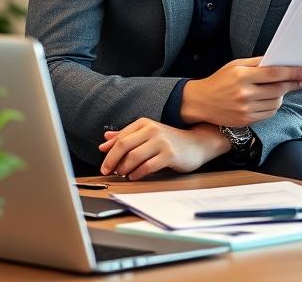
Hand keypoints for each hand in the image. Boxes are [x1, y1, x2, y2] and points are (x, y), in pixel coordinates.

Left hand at [98, 119, 228, 179]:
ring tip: (124, 174)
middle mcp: (152, 130)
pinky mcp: (169, 155)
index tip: (104, 166)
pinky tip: (135, 176)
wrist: (197, 144)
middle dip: (112, 162)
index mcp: (144, 124)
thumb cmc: (170, 141)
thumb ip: (127, 136)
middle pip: (123, 147)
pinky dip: (137, 174)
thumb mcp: (148, 135)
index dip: (108, 154)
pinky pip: (147, 167)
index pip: (120, 139)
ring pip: (133, 157)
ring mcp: (162, 142)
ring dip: (124, 169)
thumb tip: (105, 140)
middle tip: (108, 172)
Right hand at [181, 57, 301, 126]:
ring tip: (282, 89)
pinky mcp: (245, 121)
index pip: (274, 74)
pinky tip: (272, 100)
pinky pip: (268, 114)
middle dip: (292, 84)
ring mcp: (245, 109)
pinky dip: (274, 107)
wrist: (200, 102)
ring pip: (276, 103)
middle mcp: (244, 94)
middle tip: (299, 81)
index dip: (291, 73)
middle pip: (278, 90)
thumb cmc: (219, 81)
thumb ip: (257, 63)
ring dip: (283, 96)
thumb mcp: (235, 65)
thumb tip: (278, 61)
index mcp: (242, 76)